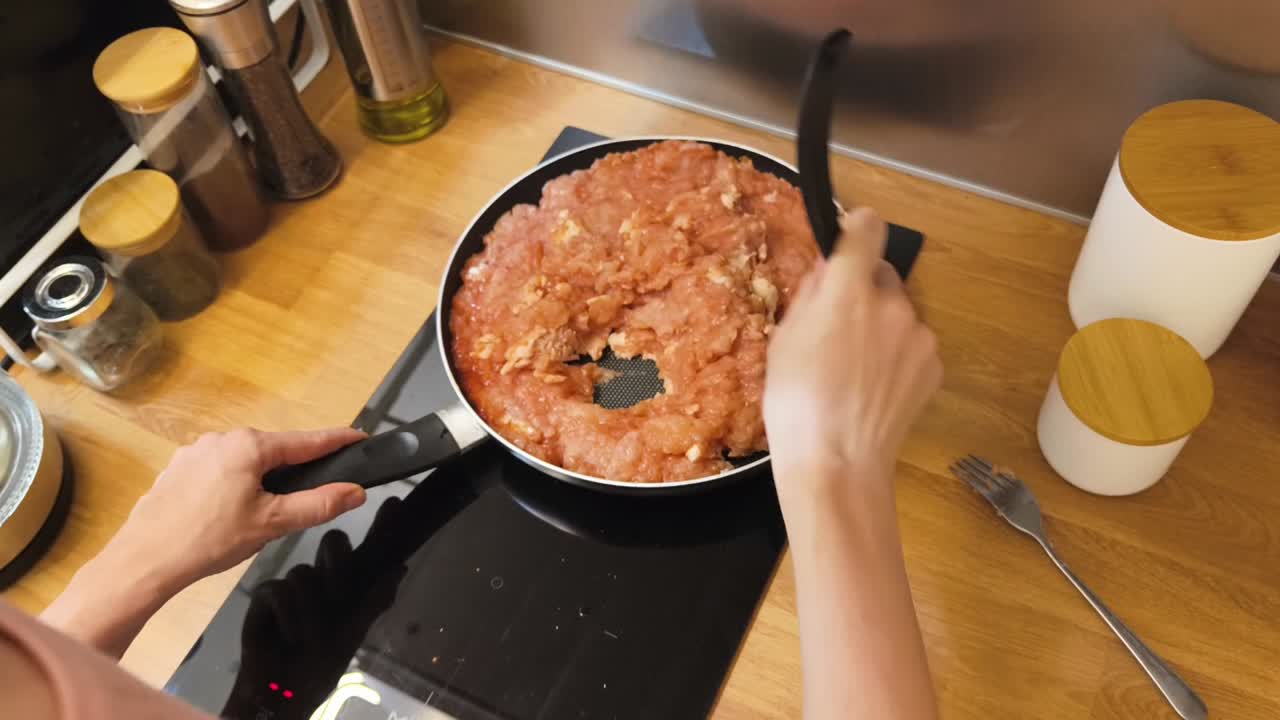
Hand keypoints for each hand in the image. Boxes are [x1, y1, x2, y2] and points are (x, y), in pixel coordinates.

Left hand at [42, 427, 368, 658]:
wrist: (144, 561)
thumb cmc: (210, 539)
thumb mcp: (273, 523)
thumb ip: (318, 504)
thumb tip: (356, 491)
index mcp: (248, 446)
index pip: (306, 441)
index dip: (337, 440)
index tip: (361, 437)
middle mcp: (221, 439)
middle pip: (274, 451)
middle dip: (293, 471)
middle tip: (305, 500)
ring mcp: (194, 453)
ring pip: (244, 462)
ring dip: (260, 480)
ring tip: (260, 516)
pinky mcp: (176, 470)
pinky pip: (218, 471)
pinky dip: (232, 486)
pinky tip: (226, 515)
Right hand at [225, 498, 407, 719]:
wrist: (282, 690)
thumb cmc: (318, 665)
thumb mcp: (354, 633)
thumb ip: (375, 600)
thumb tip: (399, 567)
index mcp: (349, 585)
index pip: (368, 550)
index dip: (382, 527)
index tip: (394, 504)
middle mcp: (323, 577)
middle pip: (334, 544)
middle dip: (337, 562)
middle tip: (337, 595)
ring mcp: (294, 583)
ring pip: (307, 573)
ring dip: (313, 612)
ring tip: (309, 638)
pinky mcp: (268, 594)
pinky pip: (283, 590)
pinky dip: (291, 616)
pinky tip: (290, 635)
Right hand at [764, 208, 941, 717]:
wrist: (837, 461)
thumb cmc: (795, 402)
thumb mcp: (784, 339)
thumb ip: (810, 294)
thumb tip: (827, 270)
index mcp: (847, 290)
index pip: (866, 230)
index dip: (857, 227)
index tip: (849, 235)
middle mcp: (891, 303)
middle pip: (882, 275)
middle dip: (862, 289)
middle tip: (836, 325)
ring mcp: (917, 335)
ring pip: (897, 312)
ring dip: (880, 325)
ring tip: (852, 367)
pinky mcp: (932, 365)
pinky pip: (911, 344)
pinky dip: (895, 354)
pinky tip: (872, 386)